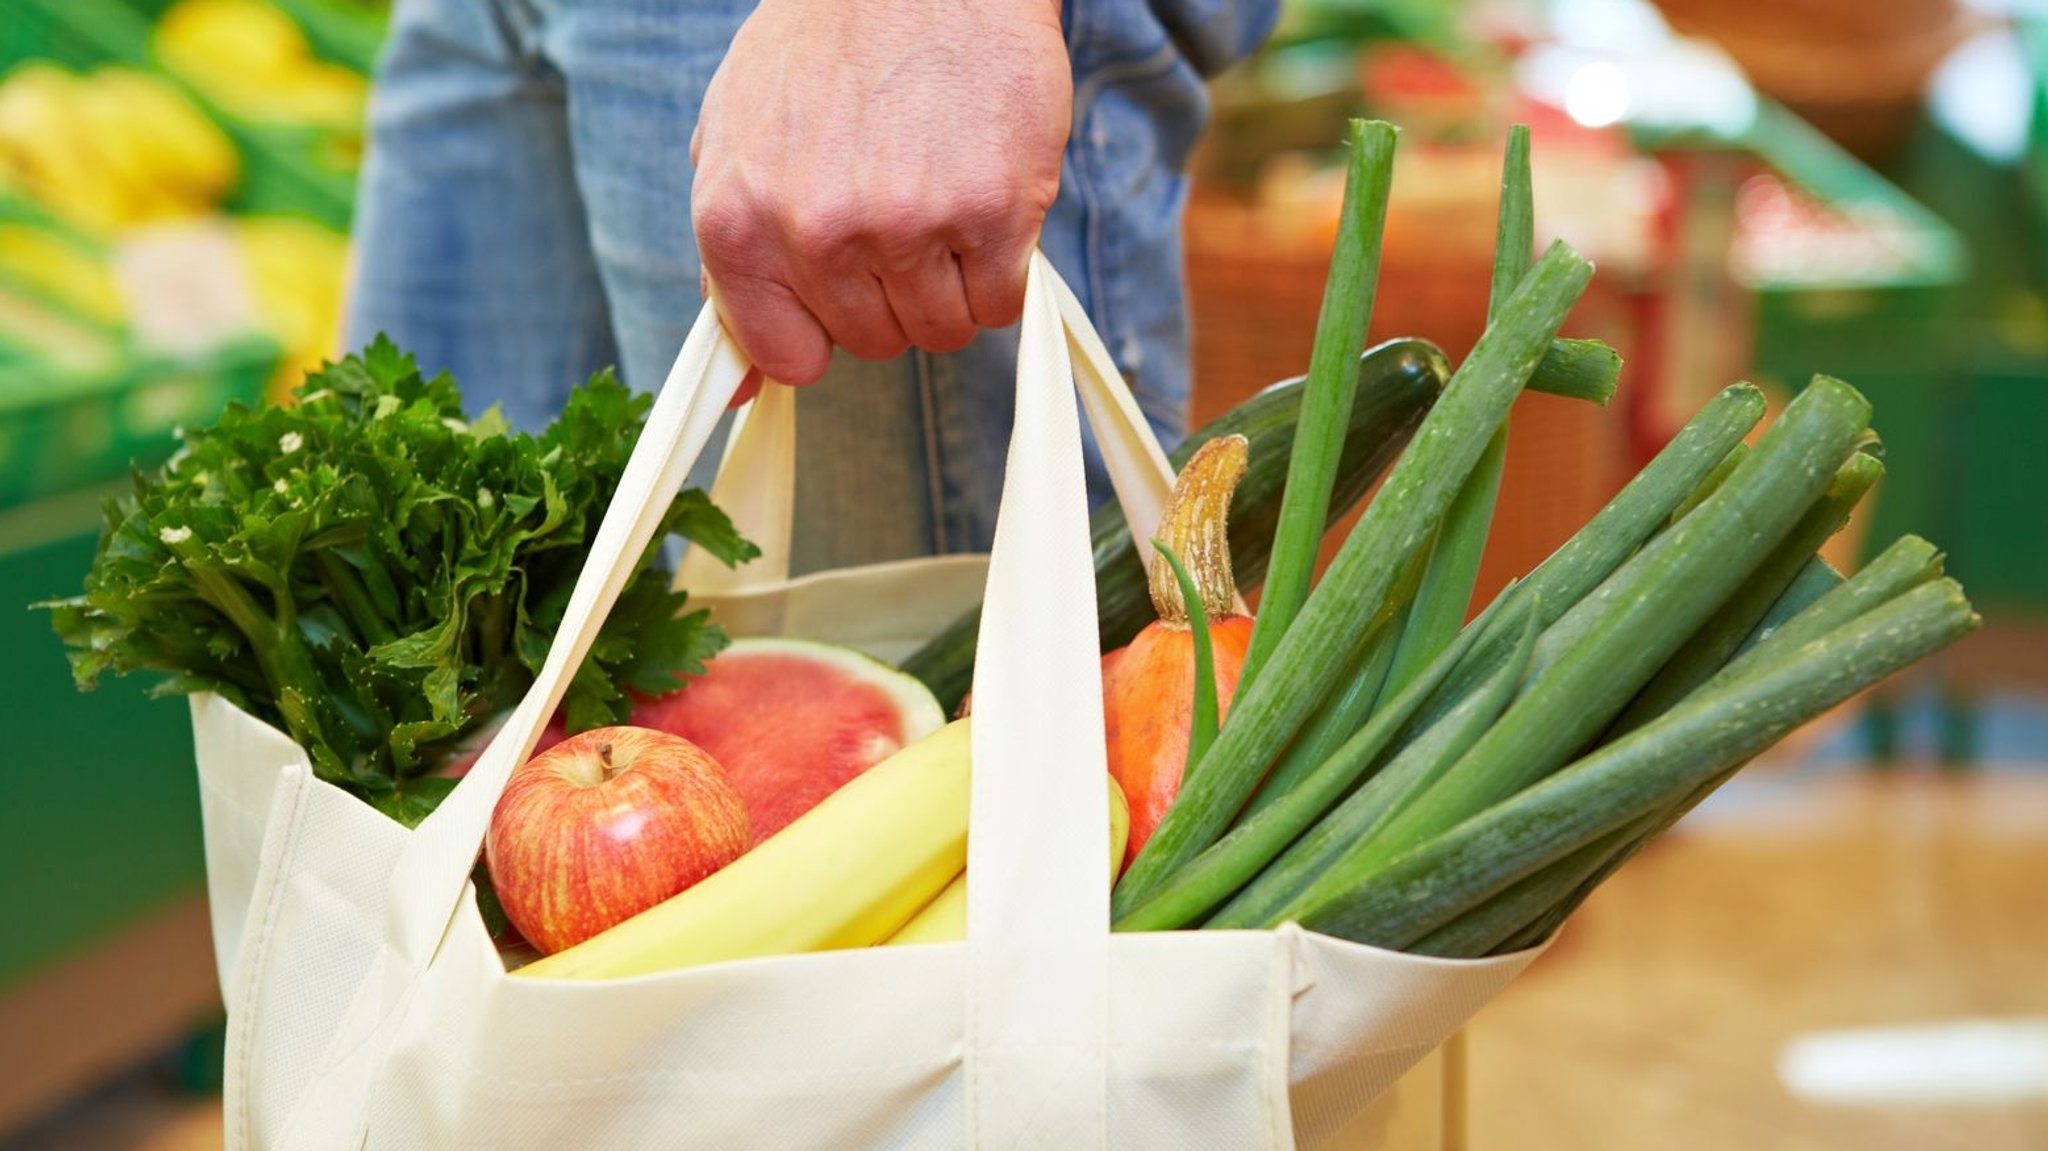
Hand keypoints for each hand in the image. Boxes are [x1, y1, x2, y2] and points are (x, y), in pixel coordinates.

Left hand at [692, 0, 1069, 385]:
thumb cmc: (829, 46)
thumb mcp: (737, 141)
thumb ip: (733, 267)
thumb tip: (738, 390)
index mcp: (737, 219)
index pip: (782, 356)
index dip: (823, 331)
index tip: (847, 292)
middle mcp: (814, 231)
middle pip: (874, 342)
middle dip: (895, 292)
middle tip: (904, 209)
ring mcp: (905, 226)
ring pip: (943, 331)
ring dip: (953, 282)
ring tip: (943, 195)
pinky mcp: (990, 213)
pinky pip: (1002, 302)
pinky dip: (1003, 267)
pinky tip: (984, 197)